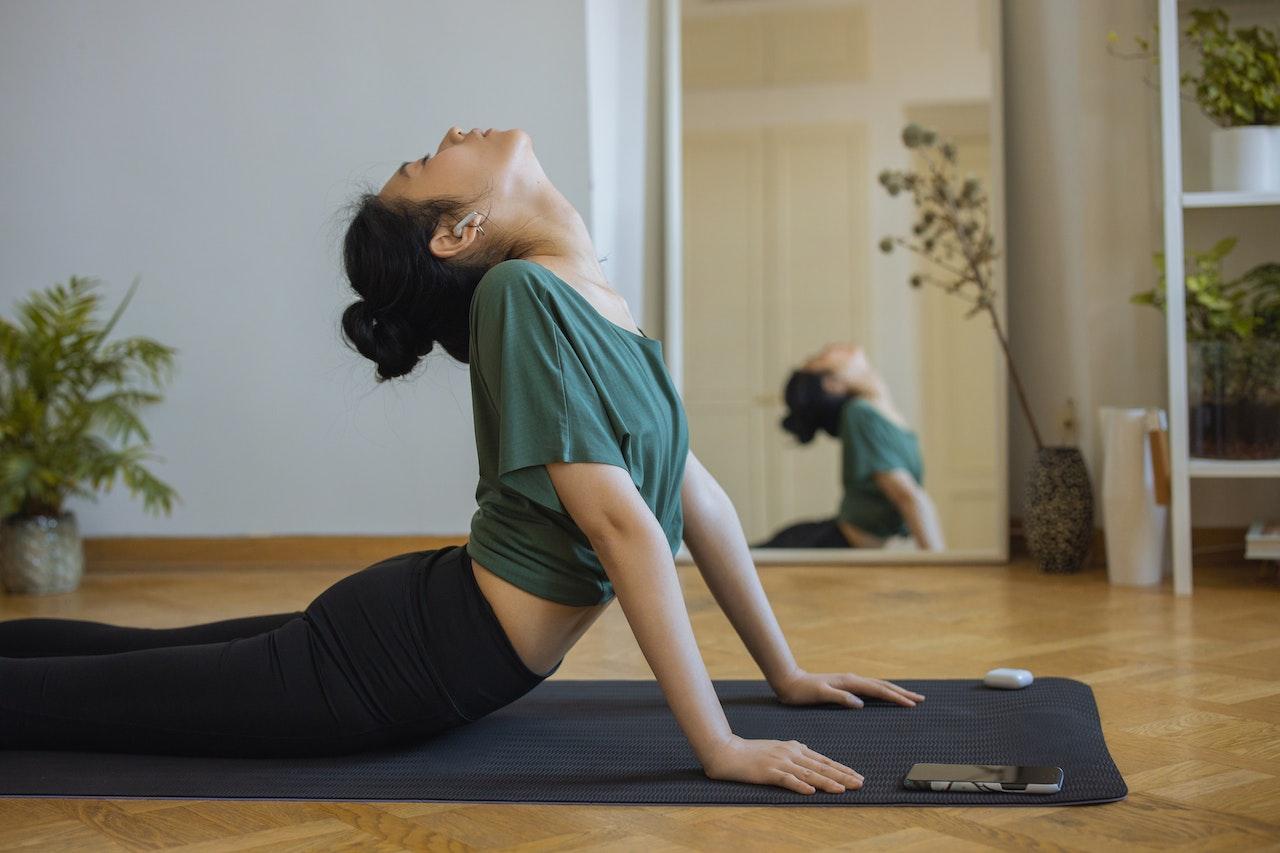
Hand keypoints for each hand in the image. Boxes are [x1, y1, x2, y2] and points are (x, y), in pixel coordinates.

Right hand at [702, 733, 863, 794]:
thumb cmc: (752, 752)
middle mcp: (790, 753)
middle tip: (860, 783)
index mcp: (794, 748)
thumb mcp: (777, 749)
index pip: (823, 760)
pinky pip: (786, 780)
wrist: (728, 752)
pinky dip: (799, 786)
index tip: (857, 776)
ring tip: (842, 789)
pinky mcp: (768, 771)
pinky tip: (810, 791)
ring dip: (827, 782)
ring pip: (808, 773)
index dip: (841, 769)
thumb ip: (794, 753)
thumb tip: (809, 756)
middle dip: (842, 775)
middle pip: (821, 766)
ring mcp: (780, 762)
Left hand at [772, 668, 924, 708]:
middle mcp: (852, 679)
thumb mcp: (820, 695)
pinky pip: (870, 688)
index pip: (878, 690)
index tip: (912, 704)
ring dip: (895, 691)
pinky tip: (884, 696)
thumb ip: (839, 698)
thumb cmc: (802, 692)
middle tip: (921, 699)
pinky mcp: (845, 685)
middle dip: (902, 692)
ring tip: (909, 697)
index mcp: (849, 682)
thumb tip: (860, 703)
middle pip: (883, 685)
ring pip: (878, 685)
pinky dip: (882, 692)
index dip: (896, 697)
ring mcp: (849, 681)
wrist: (789, 681)